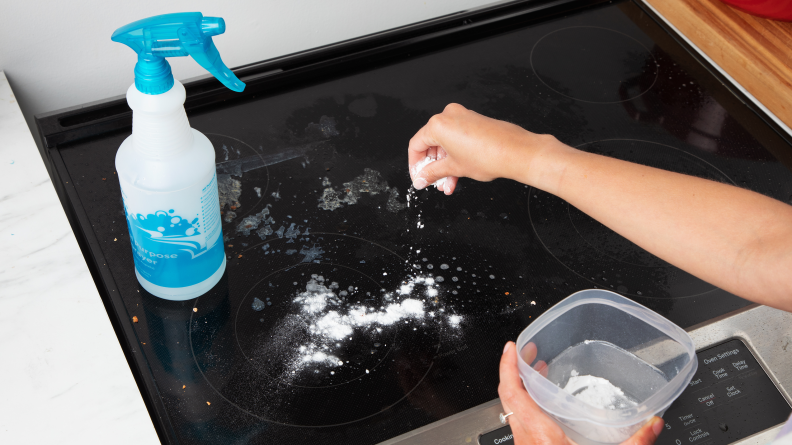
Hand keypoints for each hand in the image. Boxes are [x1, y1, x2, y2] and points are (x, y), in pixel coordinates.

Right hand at [407, 103, 567, 193]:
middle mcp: (449, 116)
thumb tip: (422, 178)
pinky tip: (457, 174)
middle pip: (431, 144)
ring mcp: (462, 117)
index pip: (416, 145)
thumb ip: (433, 173)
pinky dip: (455, 156)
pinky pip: (457, 139)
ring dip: (444, 166)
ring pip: (445, 144)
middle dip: (432, 168)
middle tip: (433, 182)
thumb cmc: (489, 156)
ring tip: (448, 184)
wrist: (516, 152)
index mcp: (438, 125)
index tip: (418, 177)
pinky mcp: (473, 122)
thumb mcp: (454, 168)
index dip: (415, 165)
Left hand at [498, 341, 664, 444]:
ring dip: (523, 391)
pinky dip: (531, 410)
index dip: (508, 365)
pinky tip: (549, 411)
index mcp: (538, 436)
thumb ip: (635, 443)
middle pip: (508, 397)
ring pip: (514, 412)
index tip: (511, 347)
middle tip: (529, 354)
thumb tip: (653, 424)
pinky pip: (523, 427)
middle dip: (516, 371)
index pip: (511, 391)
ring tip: (539, 376)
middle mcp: (525, 441)